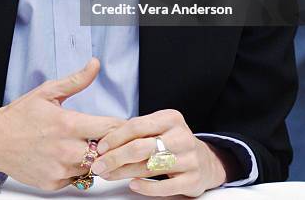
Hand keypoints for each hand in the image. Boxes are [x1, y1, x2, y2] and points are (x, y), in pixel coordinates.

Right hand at [0, 58, 123, 190]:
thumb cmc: (20, 115)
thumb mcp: (48, 92)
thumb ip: (76, 80)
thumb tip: (94, 65)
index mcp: (68, 124)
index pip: (111, 128)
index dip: (121, 126)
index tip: (123, 124)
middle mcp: (66, 150)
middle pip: (107, 151)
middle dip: (111, 144)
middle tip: (107, 136)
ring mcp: (60, 169)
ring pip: (94, 167)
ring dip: (94, 157)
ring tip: (85, 145)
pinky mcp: (53, 184)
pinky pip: (77, 178)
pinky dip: (77, 169)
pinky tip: (68, 157)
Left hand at [92, 109, 226, 196]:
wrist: (206, 161)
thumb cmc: (173, 143)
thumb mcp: (160, 129)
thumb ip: (137, 133)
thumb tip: (105, 144)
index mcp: (171, 118)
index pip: (136, 125)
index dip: (115, 137)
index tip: (101, 147)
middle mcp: (181, 136)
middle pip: (140, 147)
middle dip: (115, 157)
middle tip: (98, 165)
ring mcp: (188, 158)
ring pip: (148, 167)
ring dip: (123, 173)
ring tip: (108, 175)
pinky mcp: (192, 180)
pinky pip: (164, 186)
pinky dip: (146, 187)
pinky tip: (132, 184)